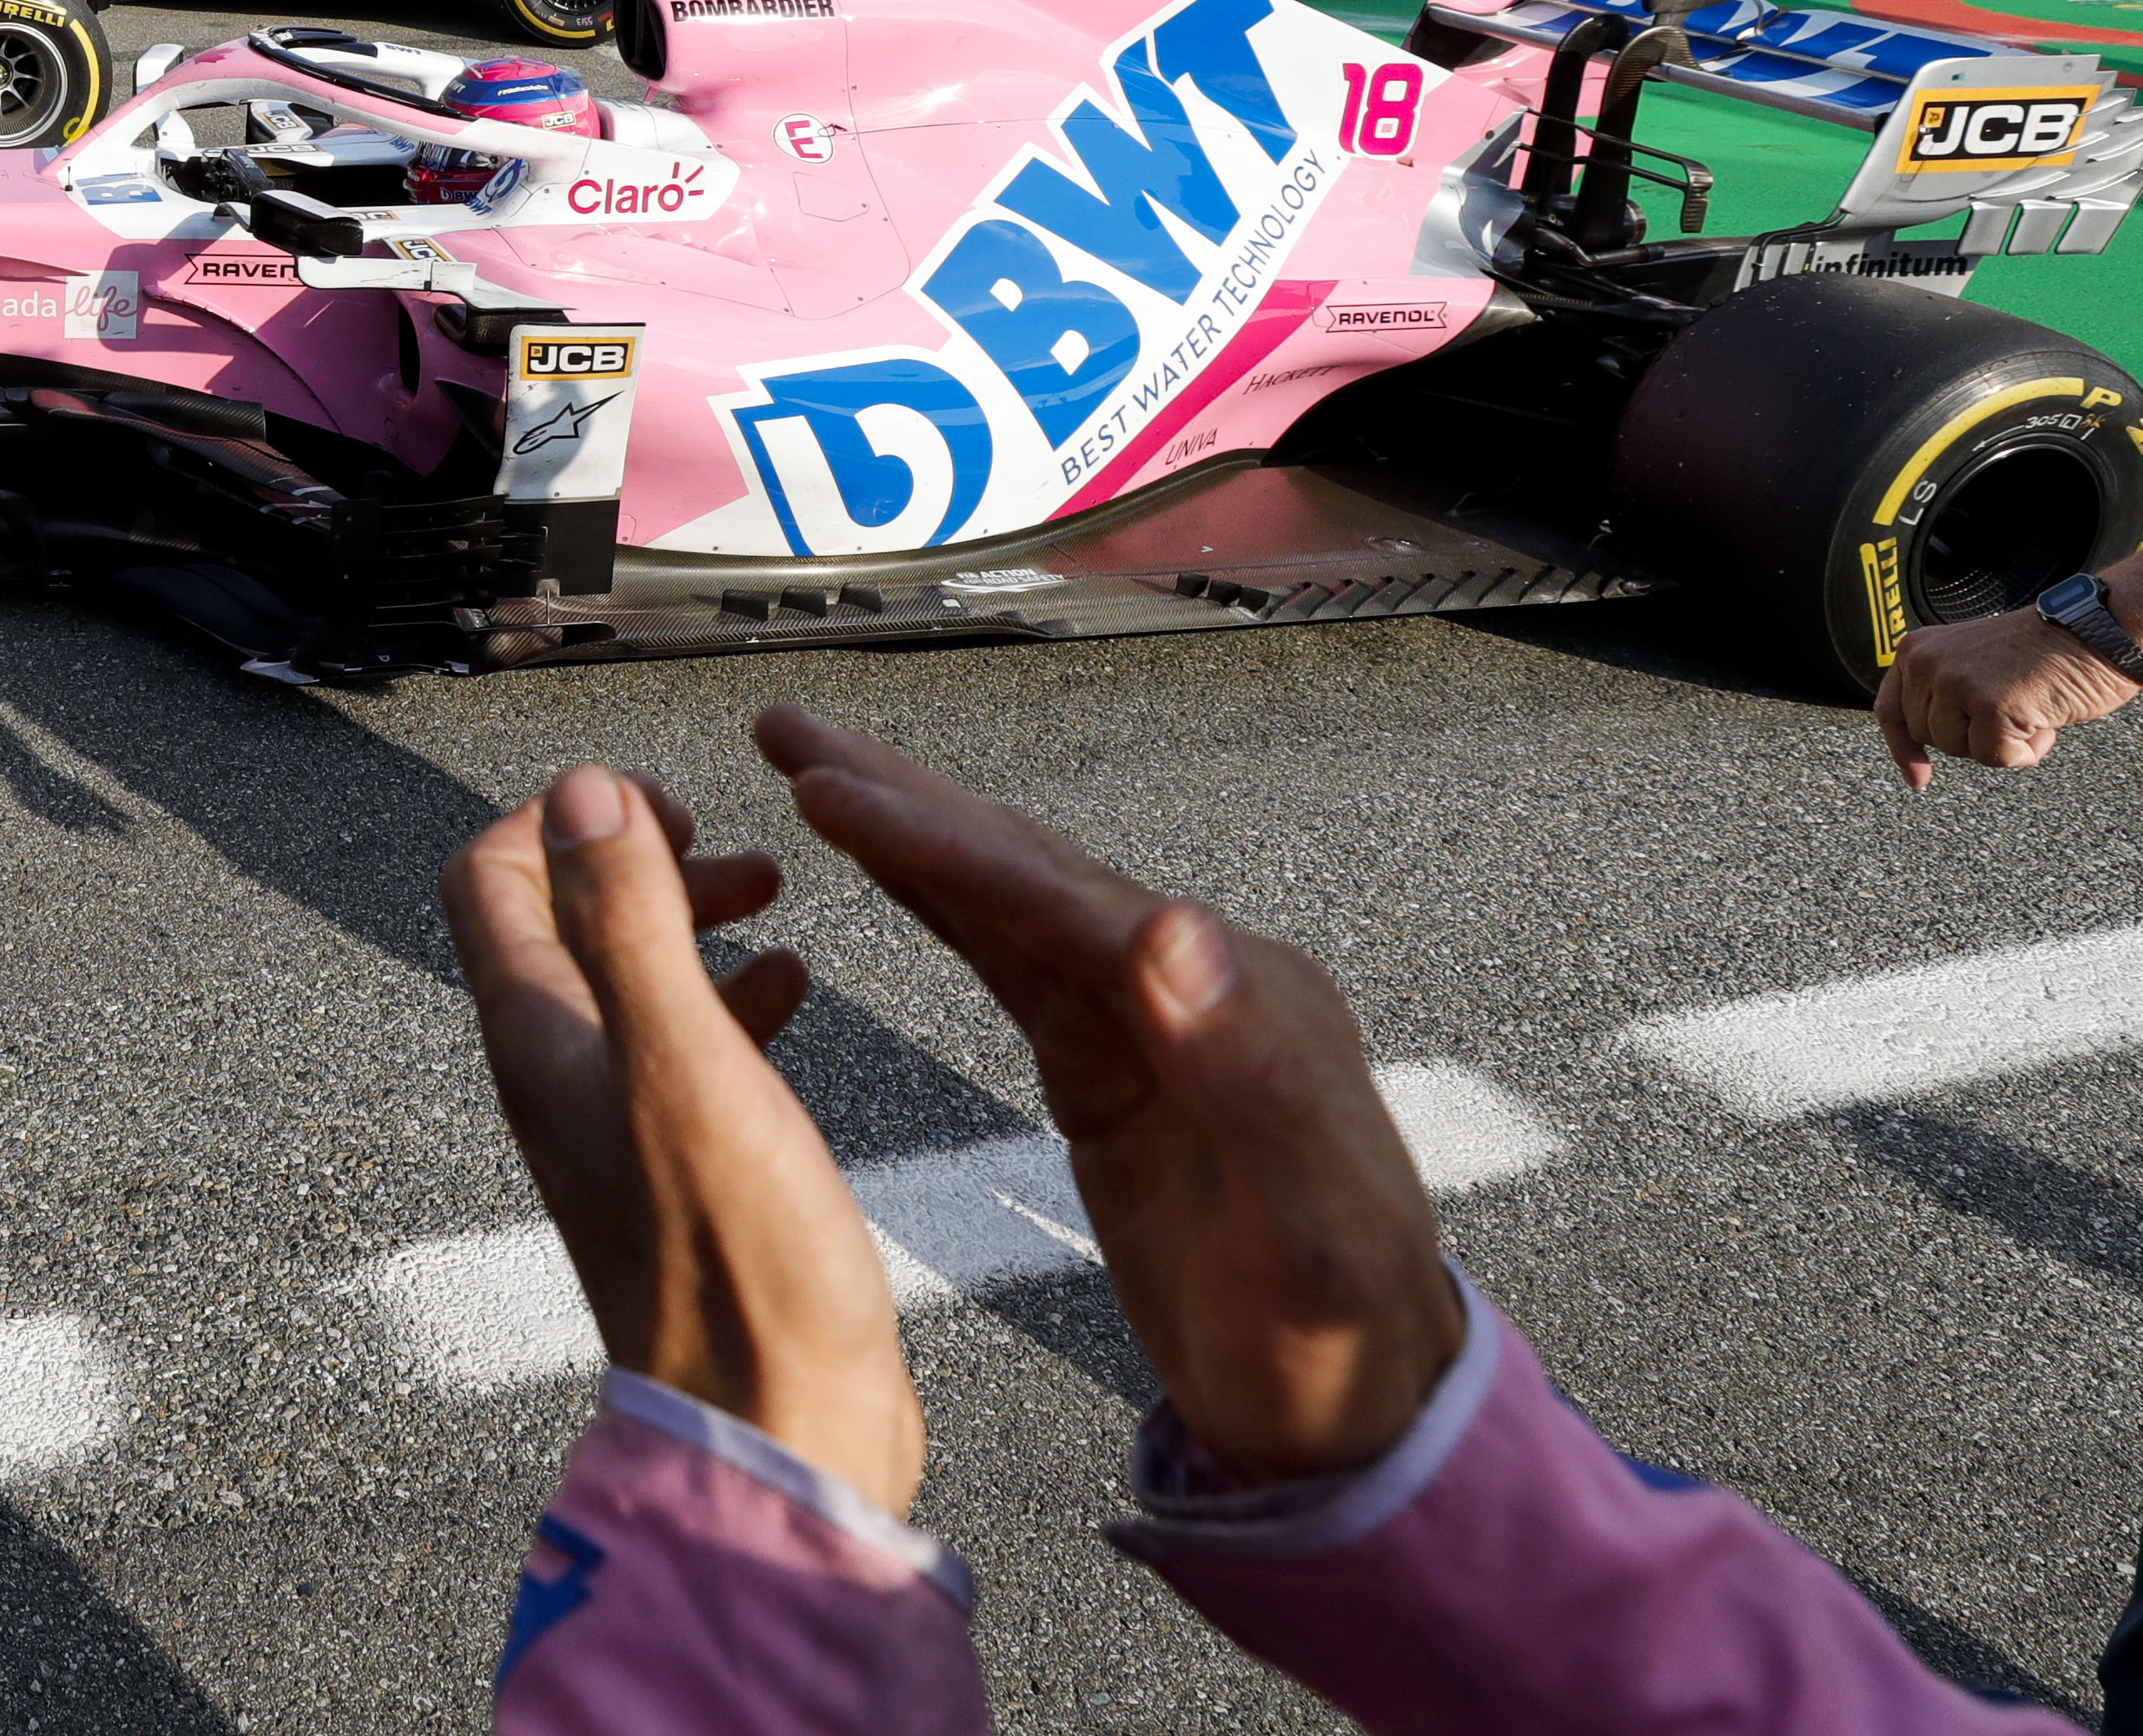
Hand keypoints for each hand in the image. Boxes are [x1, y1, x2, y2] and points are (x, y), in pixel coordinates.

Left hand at [441, 764, 919, 1511]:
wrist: (775, 1425)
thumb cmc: (735, 1259)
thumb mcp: (685, 1062)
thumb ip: (629, 923)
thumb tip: (579, 792)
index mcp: (539, 1039)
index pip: (487, 878)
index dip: (561, 818)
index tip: (661, 808)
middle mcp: (560, 1076)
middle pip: (563, 921)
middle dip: (642, 862)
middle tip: (737, 854)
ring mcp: (618, 1125)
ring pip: (631, 981)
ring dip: (692, 921)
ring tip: (777, 899)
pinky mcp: (681, 1170)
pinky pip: (686, 1050)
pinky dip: (732, 998)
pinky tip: (797, 989)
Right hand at [757, 709, 1463, 1485]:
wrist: (1353, 1410)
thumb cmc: (1339, 1334)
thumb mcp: (1311, 1221)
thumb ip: (1251, 1074)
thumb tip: (1173, 927)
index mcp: (1237, 1000)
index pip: (1067, 899)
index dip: (944, 843)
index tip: (831, 793)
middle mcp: (1191, 982)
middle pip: (1027, 868)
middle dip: (907, 796)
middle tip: (788, 731)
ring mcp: (1147, 1019)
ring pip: (1009, 899)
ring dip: (912, 830)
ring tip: (812, 770)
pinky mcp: (1109, 1066)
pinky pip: (1010, 960)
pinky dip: (942, 902)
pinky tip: (889, 870)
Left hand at [1873, 604, 2138, 788]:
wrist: (2097, 631)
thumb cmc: (2048, 650)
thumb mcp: (1975, 661)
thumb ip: (1944, 688)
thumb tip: (1928, 739)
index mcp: (1919, 649)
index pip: (1891, 709)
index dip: (1903, 749)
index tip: (1918, 779)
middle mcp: (1927, 663)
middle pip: (1931, 737)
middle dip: (1973, 737)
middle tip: (2012, 710)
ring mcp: (1955, 683)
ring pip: (1960, 750)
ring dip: (2001, 744)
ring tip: (2030, 709)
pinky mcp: (1988, 705)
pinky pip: (1995, 758)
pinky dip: (2024, 752)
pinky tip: (2044, 722)